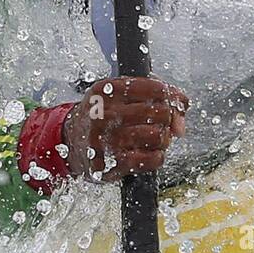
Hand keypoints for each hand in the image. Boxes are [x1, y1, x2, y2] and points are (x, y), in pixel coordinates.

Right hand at [62, 76, 187, 181]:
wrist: (71, 141)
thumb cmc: (102, 114)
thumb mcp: (119, 95)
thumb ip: (155, 97)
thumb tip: (182, 117)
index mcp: (106, 90)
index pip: (155, 88)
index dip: (171, 96)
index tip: (173, 102)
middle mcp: (104, 113)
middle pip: (160, 112)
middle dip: (169, 118)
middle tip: (163, 122)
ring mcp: (106, 140)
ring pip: (158, 136)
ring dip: (163, 139)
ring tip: (155, 138)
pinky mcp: (111, 164)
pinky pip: (152, 159)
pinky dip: (157, 156)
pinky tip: (149, 152)